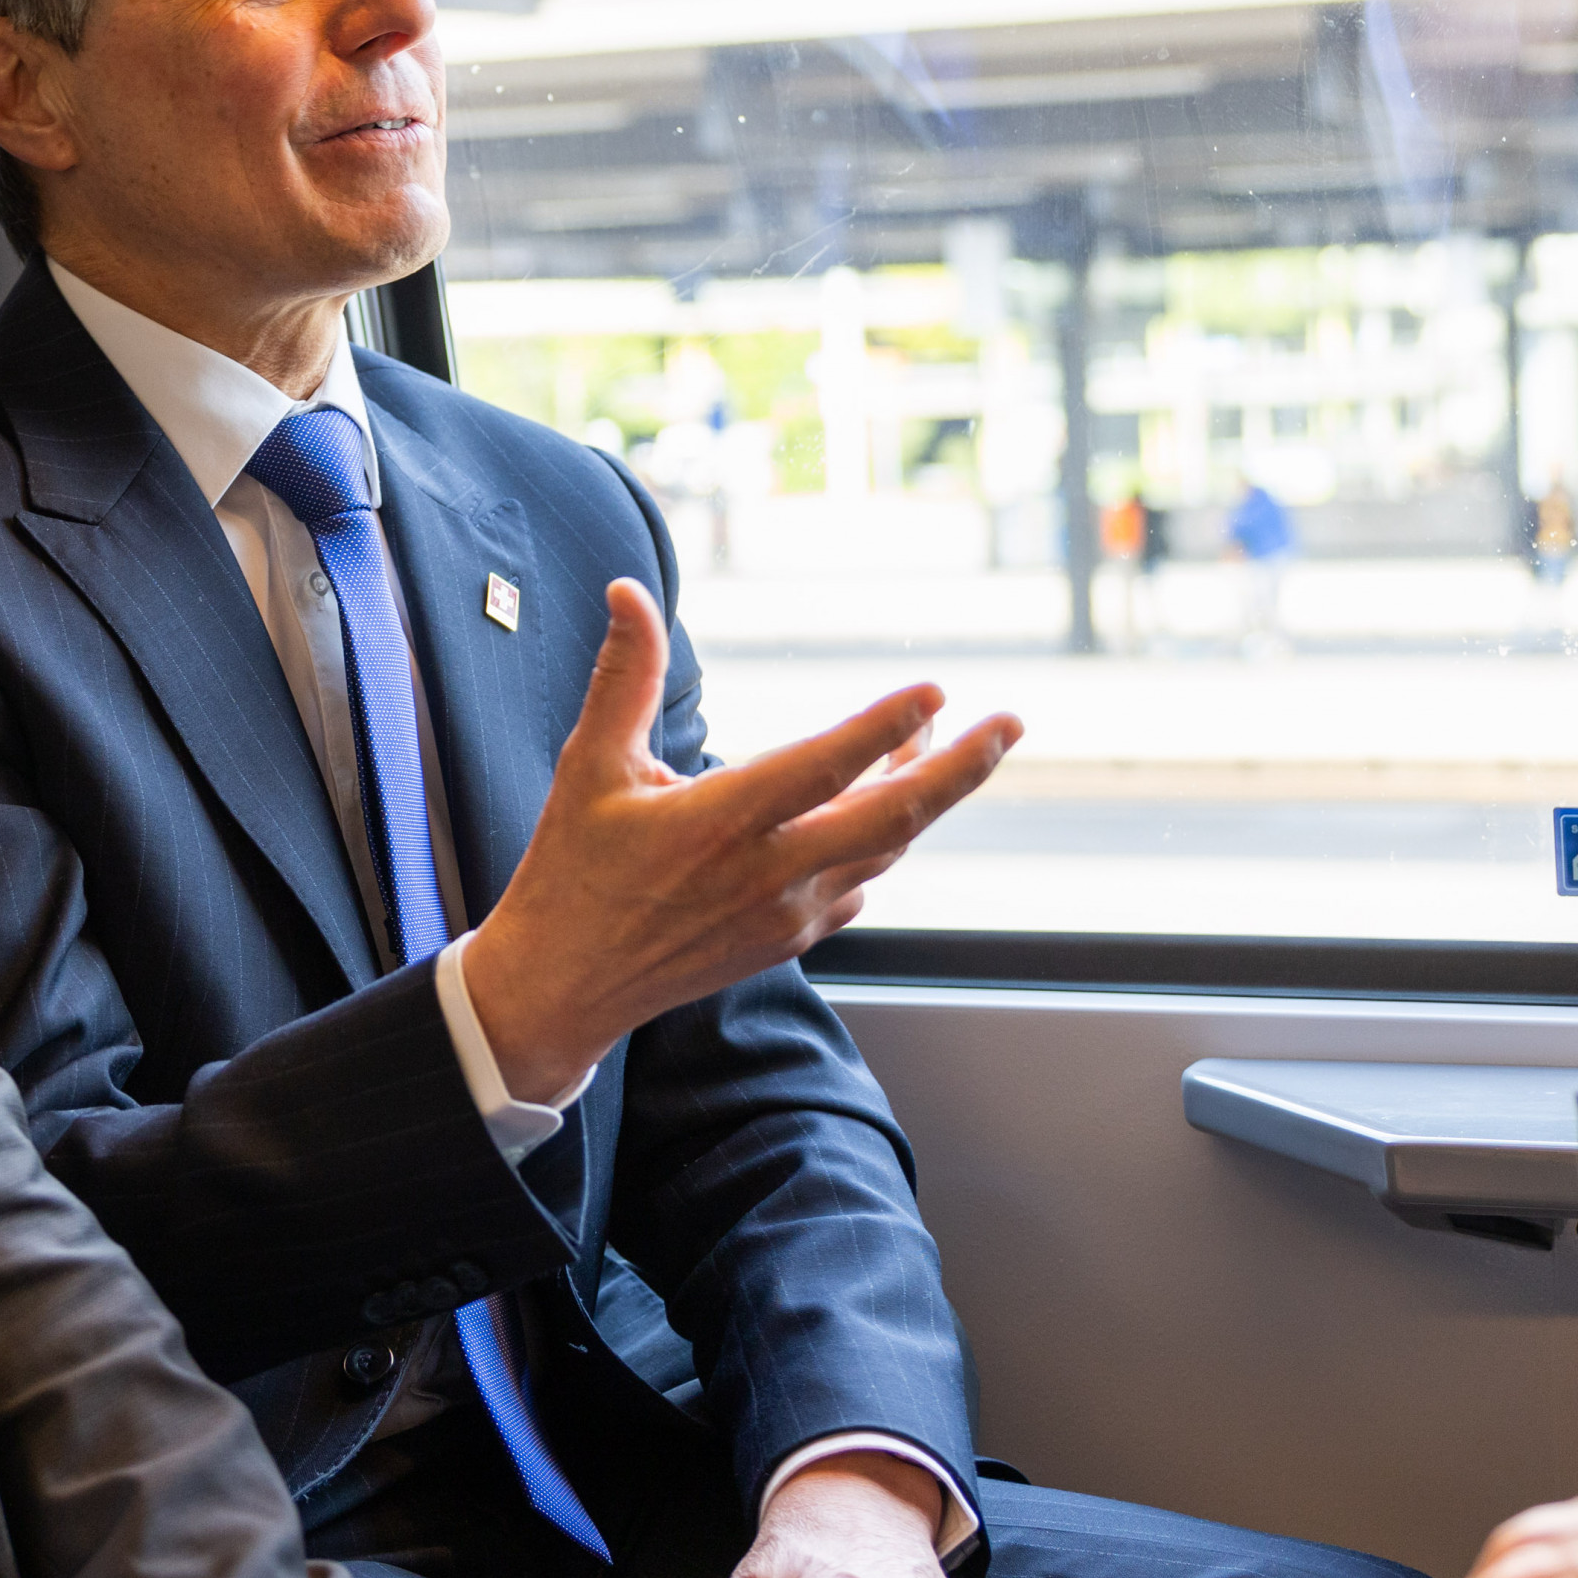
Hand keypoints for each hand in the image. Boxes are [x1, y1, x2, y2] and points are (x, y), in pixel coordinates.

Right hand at [465, 583, 1016, 1103]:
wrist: (567, 985)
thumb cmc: (573, 871)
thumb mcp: (589, 766)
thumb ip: (624, 676)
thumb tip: (627, 593)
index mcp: (721, 823)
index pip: (826, 767)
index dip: (887, 728)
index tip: (935, 691)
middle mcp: (769, 873)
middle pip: (894, 818)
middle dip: (962, 767)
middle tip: (1009, 724)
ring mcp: (787, 914)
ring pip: (885, 848)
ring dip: (921, 796)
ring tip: (942, 747)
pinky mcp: (789, 940)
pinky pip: (859, 882)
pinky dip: (880, 841)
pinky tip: (876, 811)